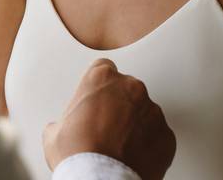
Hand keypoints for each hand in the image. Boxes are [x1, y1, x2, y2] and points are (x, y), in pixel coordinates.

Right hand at [42, 59, 175, 179]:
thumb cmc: (78, 154)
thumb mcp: (55, 130)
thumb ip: (68, 118)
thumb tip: (69, 129)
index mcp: (102, 78)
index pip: (103, 68)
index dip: (98, 87)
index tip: (94, 99)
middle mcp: (131, 89)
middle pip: (126, 89)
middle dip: (117, 104)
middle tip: (104, 126)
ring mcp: (152, 112)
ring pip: (143, 111)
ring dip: (134, 123)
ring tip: (118, 144)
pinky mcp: (167, 136)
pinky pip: (157, 134)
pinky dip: (148, 143)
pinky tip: (132, 155)